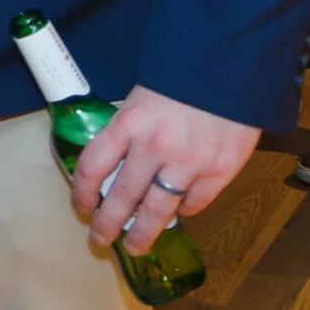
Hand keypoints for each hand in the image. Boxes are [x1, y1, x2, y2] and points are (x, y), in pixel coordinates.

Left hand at [70, 85, 258, 254]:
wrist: (229, 64)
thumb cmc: (179, 77)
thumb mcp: (140, 97)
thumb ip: (128, 130)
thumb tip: (114, 163)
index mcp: (128, 123)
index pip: (93, 167)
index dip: (82, 192)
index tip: (80, 206)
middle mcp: (155, 147)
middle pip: (123, 197)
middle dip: (107, 224)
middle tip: (99, 239)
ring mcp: (189, 161)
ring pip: (159, 210)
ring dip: (143, 232)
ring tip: (135, 245)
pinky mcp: (221, 169)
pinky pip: (195, 202)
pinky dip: (184, 211)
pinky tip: (176, 212)